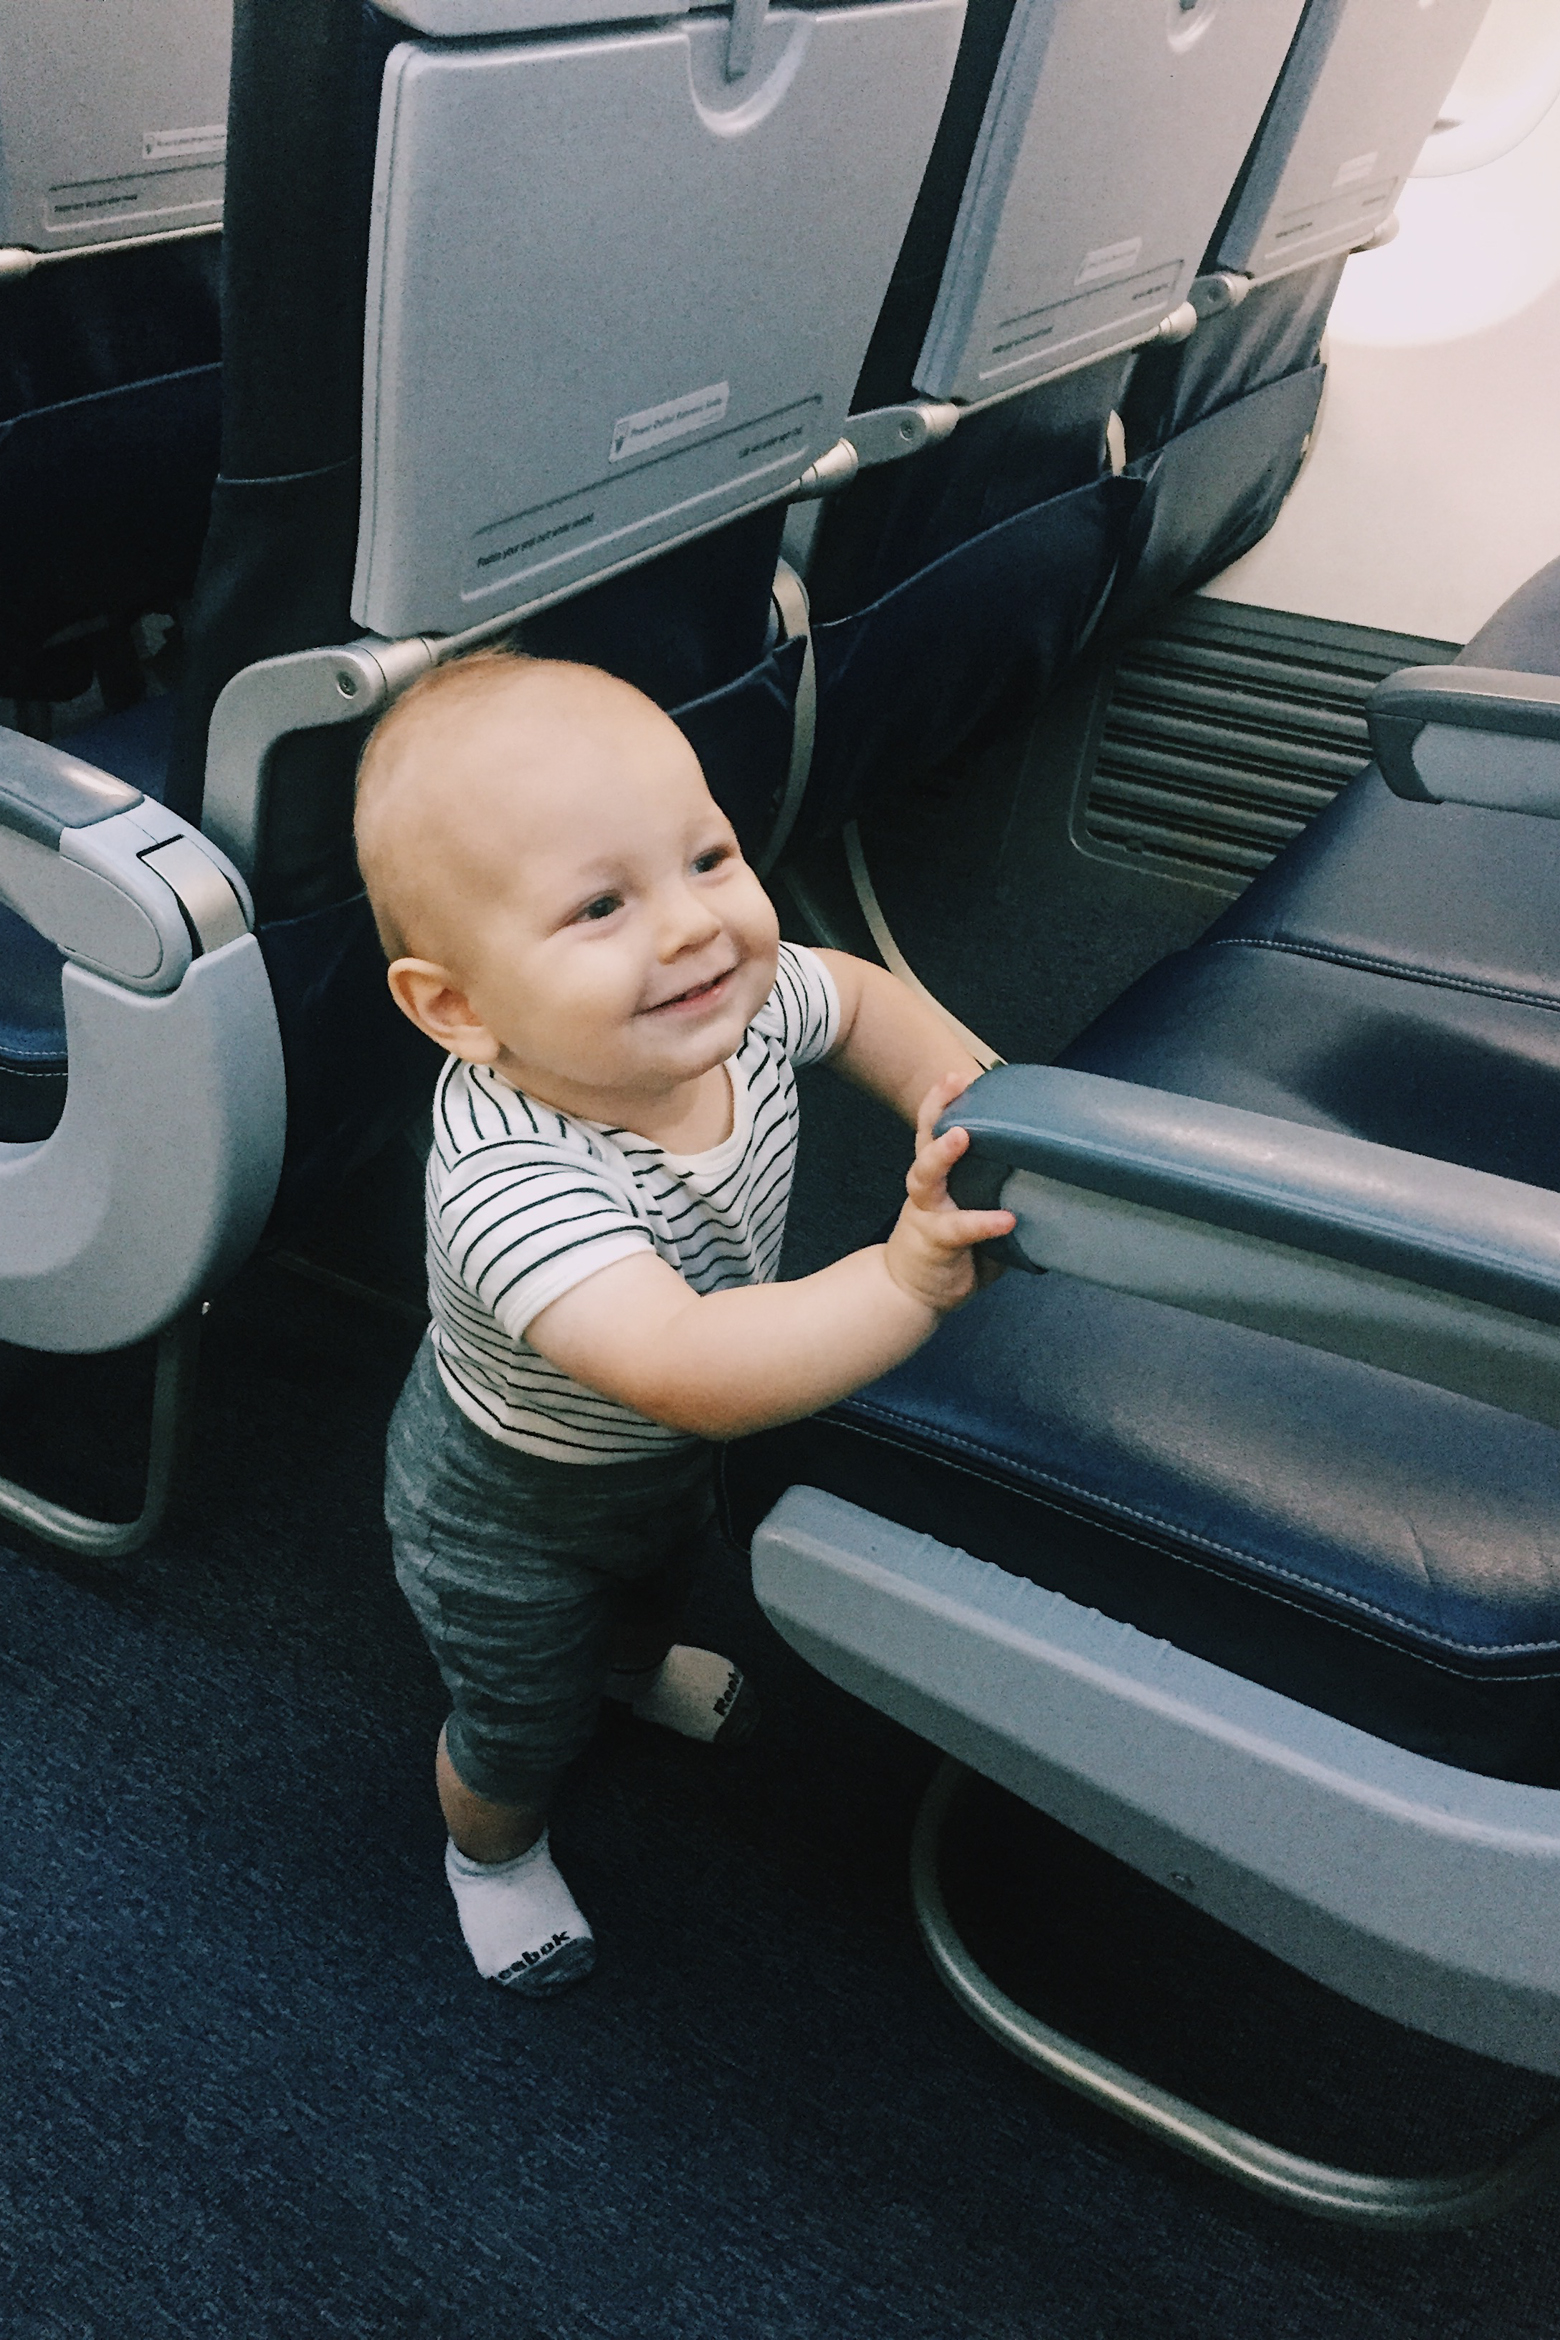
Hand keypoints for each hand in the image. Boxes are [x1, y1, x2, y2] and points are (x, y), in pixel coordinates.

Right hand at [883, 1073, 1015, 1315]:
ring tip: (962, 1135)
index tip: (963, 1075)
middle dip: (937, 1107)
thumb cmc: (951, 1254)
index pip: (939, 1130)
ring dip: (942, 1153)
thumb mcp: (980, 1220)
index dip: (947, 1102)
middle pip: (924, 1138)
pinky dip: (982, 1221)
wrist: (909, 1295)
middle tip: (954, 1079)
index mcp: (940, 1178)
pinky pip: (958, 1227)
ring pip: (925, 1175)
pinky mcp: (933, 1241)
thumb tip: (1057, 1186)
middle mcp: (928, 1189)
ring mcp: (926, 1213)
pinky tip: (1005, 1219)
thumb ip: (1005, 1200)